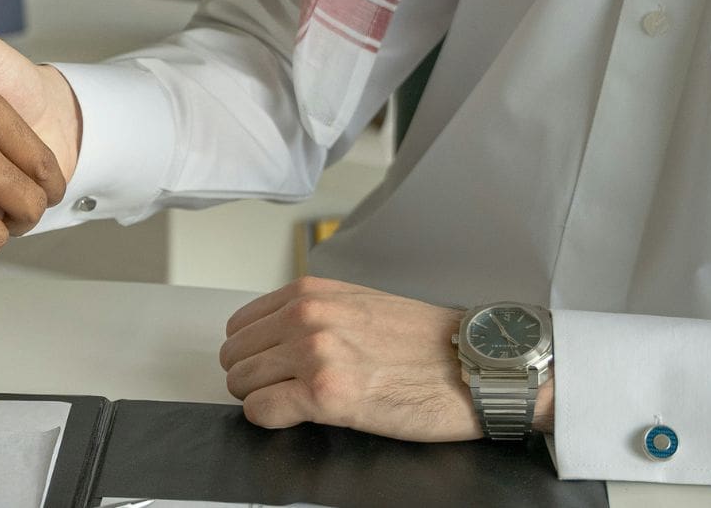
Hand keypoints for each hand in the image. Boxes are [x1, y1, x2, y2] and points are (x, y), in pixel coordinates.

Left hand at [219, 277, 553, 441]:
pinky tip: (299, 417)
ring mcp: (314, 355)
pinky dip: (272, 419)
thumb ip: (313, 315)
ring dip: (263, 398)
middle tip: (284, 390)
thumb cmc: (427, 341)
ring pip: (242, 384)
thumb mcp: (359, 305)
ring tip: (298, 403)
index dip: (254, 353)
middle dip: (254, 378)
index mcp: (311, 293)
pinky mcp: (325, 395)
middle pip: (235, 356)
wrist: (474, 365)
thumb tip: (273, 339)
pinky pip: (262, 411)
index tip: (271, 367)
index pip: (241, 325)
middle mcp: (307, 317)